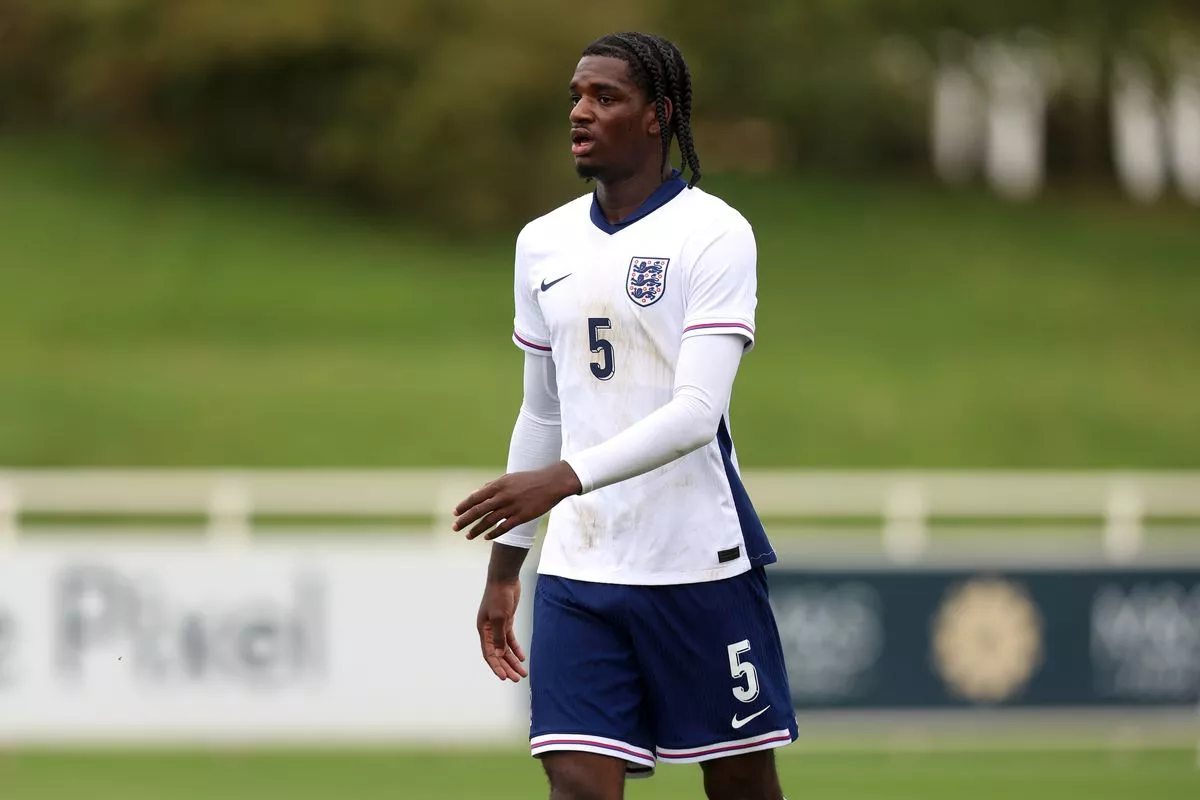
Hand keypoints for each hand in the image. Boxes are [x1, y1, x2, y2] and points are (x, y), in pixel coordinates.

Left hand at [452, 461, 581, 540]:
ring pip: (489, 521)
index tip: (455, 513)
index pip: (475, 497)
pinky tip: (486, 538)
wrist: (552, 483)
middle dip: (464, 520)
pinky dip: (493, 533)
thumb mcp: (508, 478)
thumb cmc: (529, 479)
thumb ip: (492, 485)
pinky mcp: (521, 516)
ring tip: (468, 536)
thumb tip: (476, 492)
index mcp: (498, 485)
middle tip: (454, 527)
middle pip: (478, 510)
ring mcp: (512, 507)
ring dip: (476, 530)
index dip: (464, 506)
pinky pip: (504, 527)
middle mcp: (503, 496)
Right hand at [477, 578, 527, 681]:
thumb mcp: (499, 617)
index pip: (489, 654)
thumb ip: (498, 637)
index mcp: (483, 631)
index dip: (496, 667)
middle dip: (507, 667)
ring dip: (513, 660)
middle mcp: (489, 631)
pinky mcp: (506, 622)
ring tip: (522, 672)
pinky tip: (522, 657)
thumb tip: (499, 654)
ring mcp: (497, 626)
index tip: (504, 677)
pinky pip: (510, 639)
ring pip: (505, 648)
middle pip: (498, 654)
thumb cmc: (498, 595)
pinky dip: (516, 648)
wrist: (505, 579)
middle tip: (516, 678)